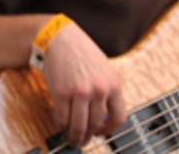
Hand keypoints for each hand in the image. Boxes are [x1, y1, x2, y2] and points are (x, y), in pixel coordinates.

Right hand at [40, 21, 126, 147]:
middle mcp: (99, 90)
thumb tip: (103, 117)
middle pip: (96, 124)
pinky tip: (60, 124)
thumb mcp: (104, 69)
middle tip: (82, 140)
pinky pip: (62, 118)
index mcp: (114, 84)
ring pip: (80, 126)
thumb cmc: (81, 52)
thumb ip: (107, 91)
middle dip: (89, 137)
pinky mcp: (62, 92)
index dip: (110, 130)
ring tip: (72, 139)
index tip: (102, 133)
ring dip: (75, 136)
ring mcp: (81, 92)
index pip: (119, 118)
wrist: (59, 37)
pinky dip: (61, 125)